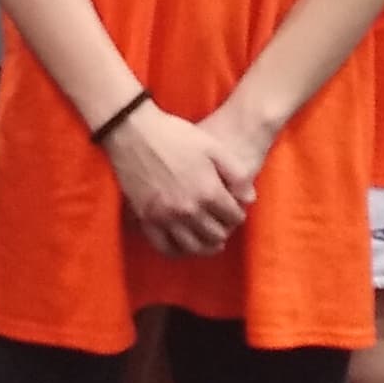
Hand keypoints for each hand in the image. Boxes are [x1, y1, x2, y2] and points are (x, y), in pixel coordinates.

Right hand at [106, 101, 253, 257]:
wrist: (134, 131)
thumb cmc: (175, 135)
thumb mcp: (213, 147)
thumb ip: (236, 173)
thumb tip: (249, 198)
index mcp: (208, 191)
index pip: (233, 217)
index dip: (238, 215)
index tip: (234, 211)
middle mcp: (188, 210)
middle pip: (215, 236)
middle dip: (224, 231)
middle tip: (222, 225)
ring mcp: (165, 217)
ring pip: (192, 247)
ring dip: (205, 246)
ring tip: (208, 241)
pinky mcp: (146, 219)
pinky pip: (164, 247)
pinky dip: (177, 251)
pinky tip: (183, 244)